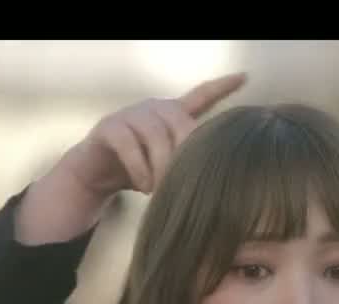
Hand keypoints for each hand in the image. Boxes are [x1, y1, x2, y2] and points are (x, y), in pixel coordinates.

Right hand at [16, 72, 246, 246]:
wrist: (95, 177)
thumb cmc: (137, 172)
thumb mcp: (167, 169)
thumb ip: (186, 166)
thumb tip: (211, 179)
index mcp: (172, 116)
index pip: (201, 97)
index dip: (221, 87)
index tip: (243, 77)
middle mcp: (154, 109)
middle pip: (182, 126)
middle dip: (185, 157)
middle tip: (183, 184)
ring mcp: (131, 114)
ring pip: (156, 137)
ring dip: (161, 168)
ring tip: (160, 190)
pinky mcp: (109, 127)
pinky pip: (130, 146)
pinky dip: (140, 170)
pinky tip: (144, 187)